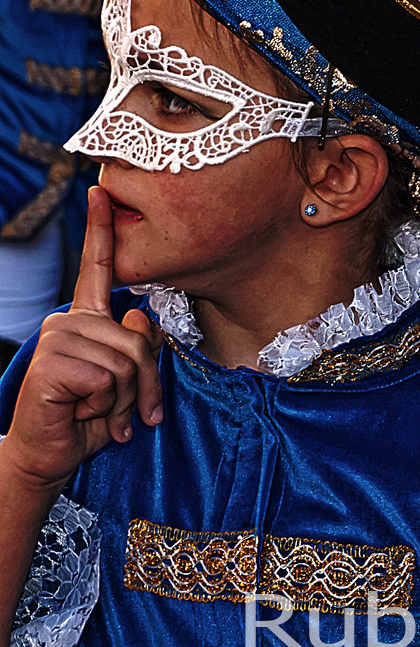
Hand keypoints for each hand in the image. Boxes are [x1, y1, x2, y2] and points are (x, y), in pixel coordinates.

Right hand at [1, 188, 162, 494]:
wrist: (50, 455)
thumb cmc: (91, 418)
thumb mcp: (129, 381)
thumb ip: (141, 346)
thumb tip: (137, 321)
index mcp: (89, 319)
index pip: (98, 269)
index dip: (99, 230)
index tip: (99, 191)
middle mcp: (69, 320)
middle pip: (138, 339)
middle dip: (143, 386)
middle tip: (126, 412)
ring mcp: (57, 337)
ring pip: (127, 360)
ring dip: (123, 399)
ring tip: (97, 410)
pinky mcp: (52, 360)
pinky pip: (108, 378)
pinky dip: (105, 404)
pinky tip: (79, 409)